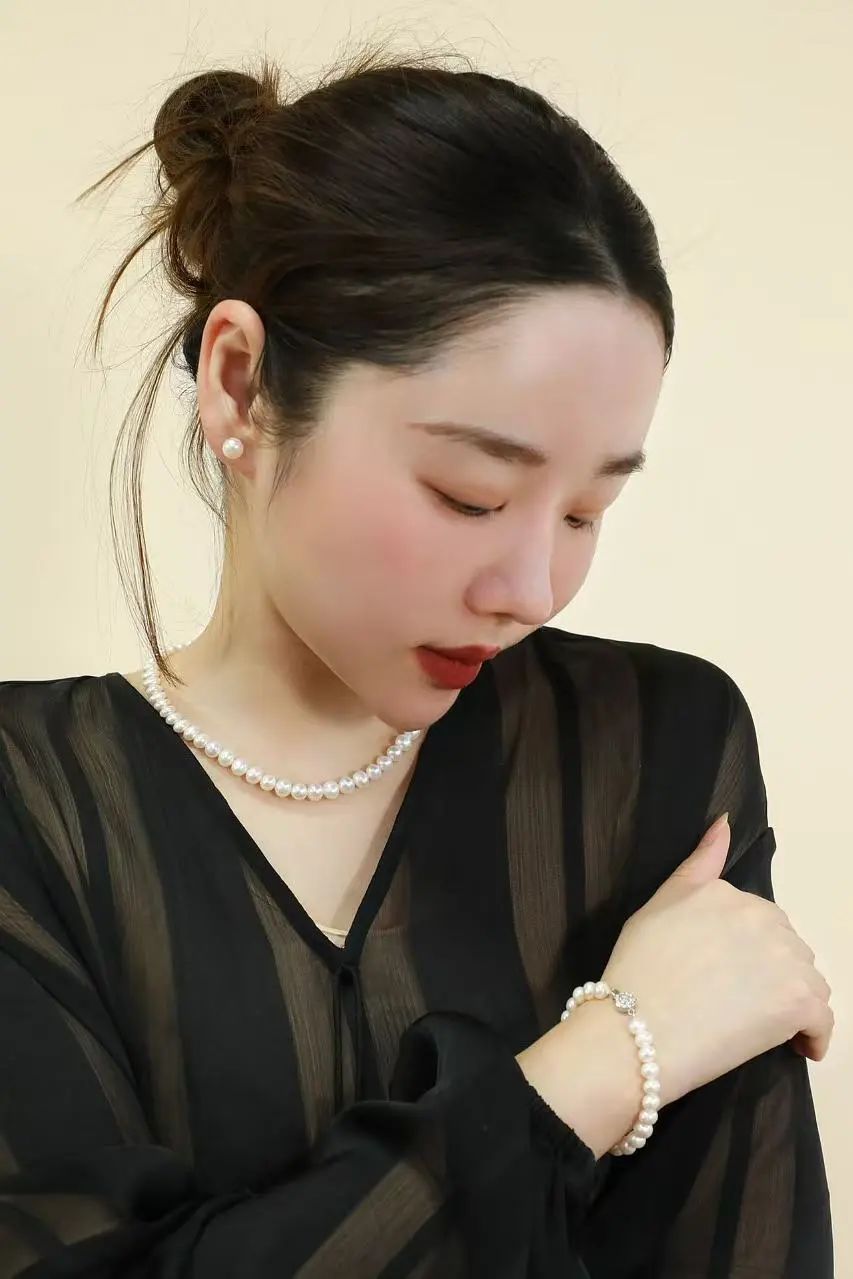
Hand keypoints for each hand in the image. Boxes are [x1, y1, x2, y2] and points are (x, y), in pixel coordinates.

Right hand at [601, 815, 833, 1107]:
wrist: (634, 1030)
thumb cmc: (637, 971)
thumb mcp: (656, 905)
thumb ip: (697, 864)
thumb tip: (725, 822)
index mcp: (726, 894)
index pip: (759, 922)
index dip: (746, 953)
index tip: (726, 976)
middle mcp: (761, 917)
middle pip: (787, 949)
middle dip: (772, 975)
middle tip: (736, 1005)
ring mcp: (783, 959)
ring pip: (809, 982)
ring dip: (793, 1002)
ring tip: (758, 1026)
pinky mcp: (798, 1002)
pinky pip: (823, 1021)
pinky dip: (813, 1036)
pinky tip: (795, 1046)